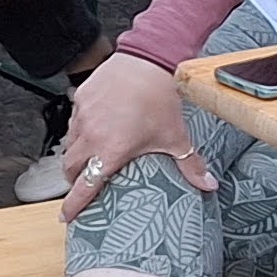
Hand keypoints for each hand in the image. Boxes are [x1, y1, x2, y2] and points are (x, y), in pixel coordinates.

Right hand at [54, 55, 210, 223]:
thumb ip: (190, 165)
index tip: (67, 217)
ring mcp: (83, 116)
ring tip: (88, 156)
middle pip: (70, 168)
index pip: (84, 186)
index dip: (74, 205)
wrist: (148, 59)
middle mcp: (91, 135)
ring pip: (69, 144)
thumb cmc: (159, 98)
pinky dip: (80, 129)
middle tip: (81, 184)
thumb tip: (209, 185)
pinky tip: (94, 127)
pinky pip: (74, 120)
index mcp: (111, 150)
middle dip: (73, 179)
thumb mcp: (176, 136)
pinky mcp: (81, 98)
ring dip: (75, 154)